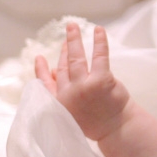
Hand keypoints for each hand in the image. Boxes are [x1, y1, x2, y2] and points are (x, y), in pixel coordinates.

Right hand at [34, 23, 130, 141]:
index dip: (41, 69)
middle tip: (67, 35)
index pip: (46, 83)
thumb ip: (58, 93)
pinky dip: (98, 42)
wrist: (116, 130)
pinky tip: (98, 30)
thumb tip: (53, 71)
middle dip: (64, 50)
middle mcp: (68, 93)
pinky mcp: (101, 81)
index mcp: (58, 102)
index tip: (39, 58)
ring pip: (76, 58)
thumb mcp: (69, 112)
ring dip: (73, 40)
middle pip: (63, 66)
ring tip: (72, 26)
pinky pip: (99, 56)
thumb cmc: (95, 122)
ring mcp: (84, 86)